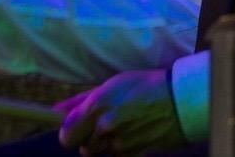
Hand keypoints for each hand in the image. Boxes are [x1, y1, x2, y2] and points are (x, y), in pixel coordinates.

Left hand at [56, 70, 187, 156]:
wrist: (178, 101)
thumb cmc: (142, 86)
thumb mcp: (110, 85)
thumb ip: (80, 101)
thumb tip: (57, 110)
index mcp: (97, 106)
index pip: (66, 135)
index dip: (68, 132)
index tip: (72, 127)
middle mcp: (106, 128)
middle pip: (82, 147)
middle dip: (87, 137)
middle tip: (100, 123)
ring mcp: (121, 144)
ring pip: (99, 152)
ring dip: (103, 143)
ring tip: (119, 125)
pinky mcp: (134, 154)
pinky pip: (117, 155)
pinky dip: (119, 148)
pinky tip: (131, 132)